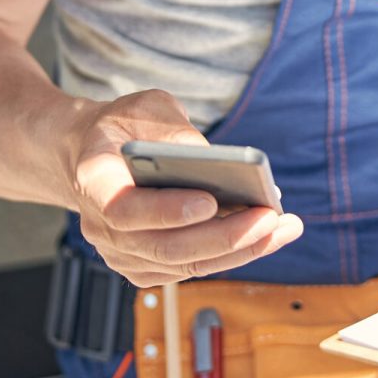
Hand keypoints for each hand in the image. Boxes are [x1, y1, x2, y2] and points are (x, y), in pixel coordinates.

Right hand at [61, 89, 303, 286]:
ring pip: (183, 265)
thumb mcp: (146, 108)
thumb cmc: (123, 126)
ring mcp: (121, 252)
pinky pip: (190, 268)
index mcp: (95, 181)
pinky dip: (230, 255)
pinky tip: (266, 237)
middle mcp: (100, 226)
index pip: (125, 209)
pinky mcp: (144, 265)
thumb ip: (175, 130)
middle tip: (270, 218)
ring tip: (283, 228)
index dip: (167, 211)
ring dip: (239, 250)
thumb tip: (216, 160)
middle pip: (164, 246)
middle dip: (224, 236)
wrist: (93, 153)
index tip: (211, 201)